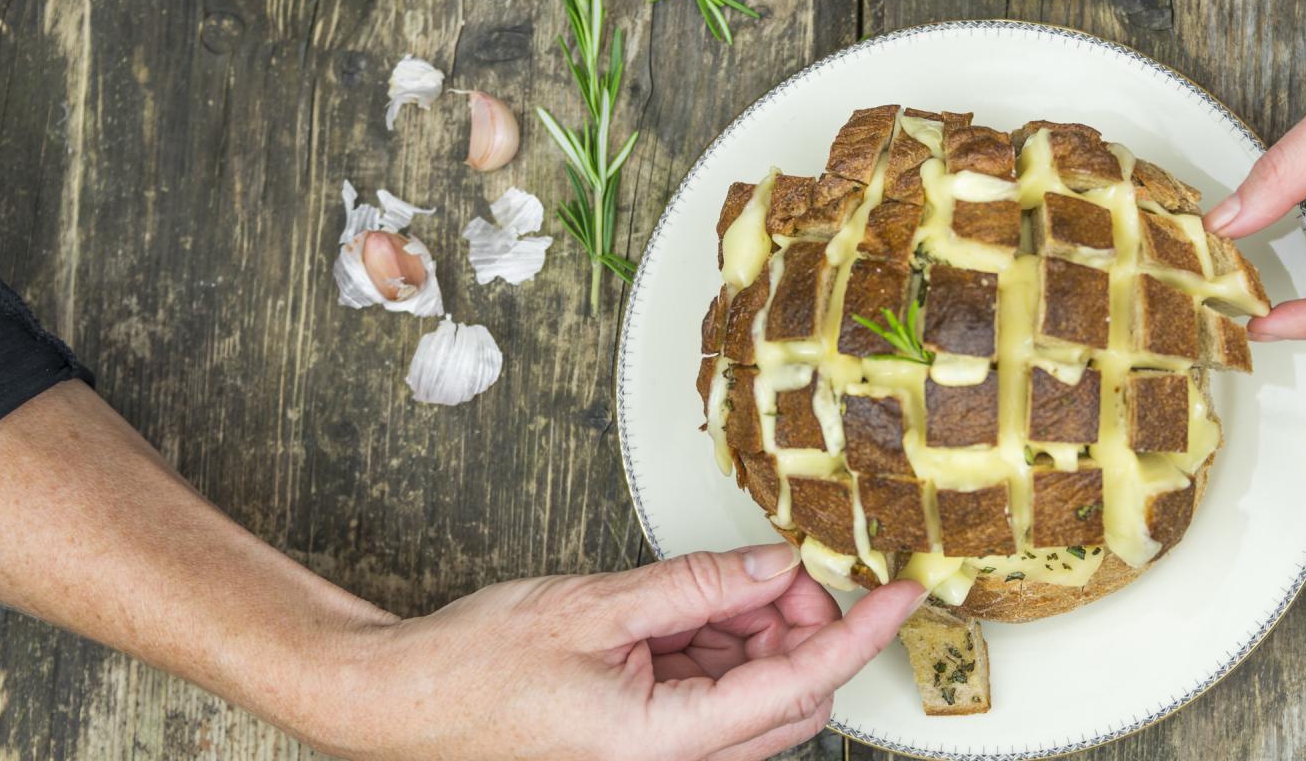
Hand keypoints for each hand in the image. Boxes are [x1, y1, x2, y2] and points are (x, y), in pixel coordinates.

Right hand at [319, 543, 925, 760]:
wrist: (399, 703)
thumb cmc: (472, 669)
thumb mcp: (594, 607)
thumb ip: (695, 587)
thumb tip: (775, 564)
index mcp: (664, 744)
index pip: (798, 685)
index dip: (859, 635)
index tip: (906, 596)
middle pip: (788, 699)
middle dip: (805, 628)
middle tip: (784, 567)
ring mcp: (660, 756)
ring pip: (755, 698)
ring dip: (761, 635)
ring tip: (731, 582)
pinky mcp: (646, 740)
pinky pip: (715, 697)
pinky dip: (723, 646)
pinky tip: (703, 606)